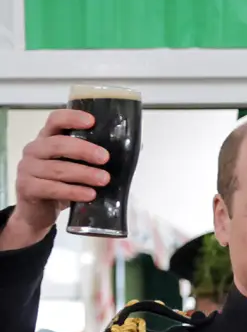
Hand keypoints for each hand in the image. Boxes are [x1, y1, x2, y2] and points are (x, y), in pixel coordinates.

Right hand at [0, 108, 109, 250]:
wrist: (36, 213)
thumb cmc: (59, 186)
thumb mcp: (73, 167)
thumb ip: (91, 158)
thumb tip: (134, 149)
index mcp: (46, 138)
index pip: (55, 120)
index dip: (72, 118)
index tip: (92, 121)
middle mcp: (34, 150)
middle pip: (58, 144)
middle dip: (84, 150)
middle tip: (105, 158)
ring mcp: (27, 168)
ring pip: (58, 169)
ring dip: (84, 174)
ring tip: (104, 180)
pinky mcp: (27, 188)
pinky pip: (52, 188)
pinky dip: (73, 192)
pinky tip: (89, 194)